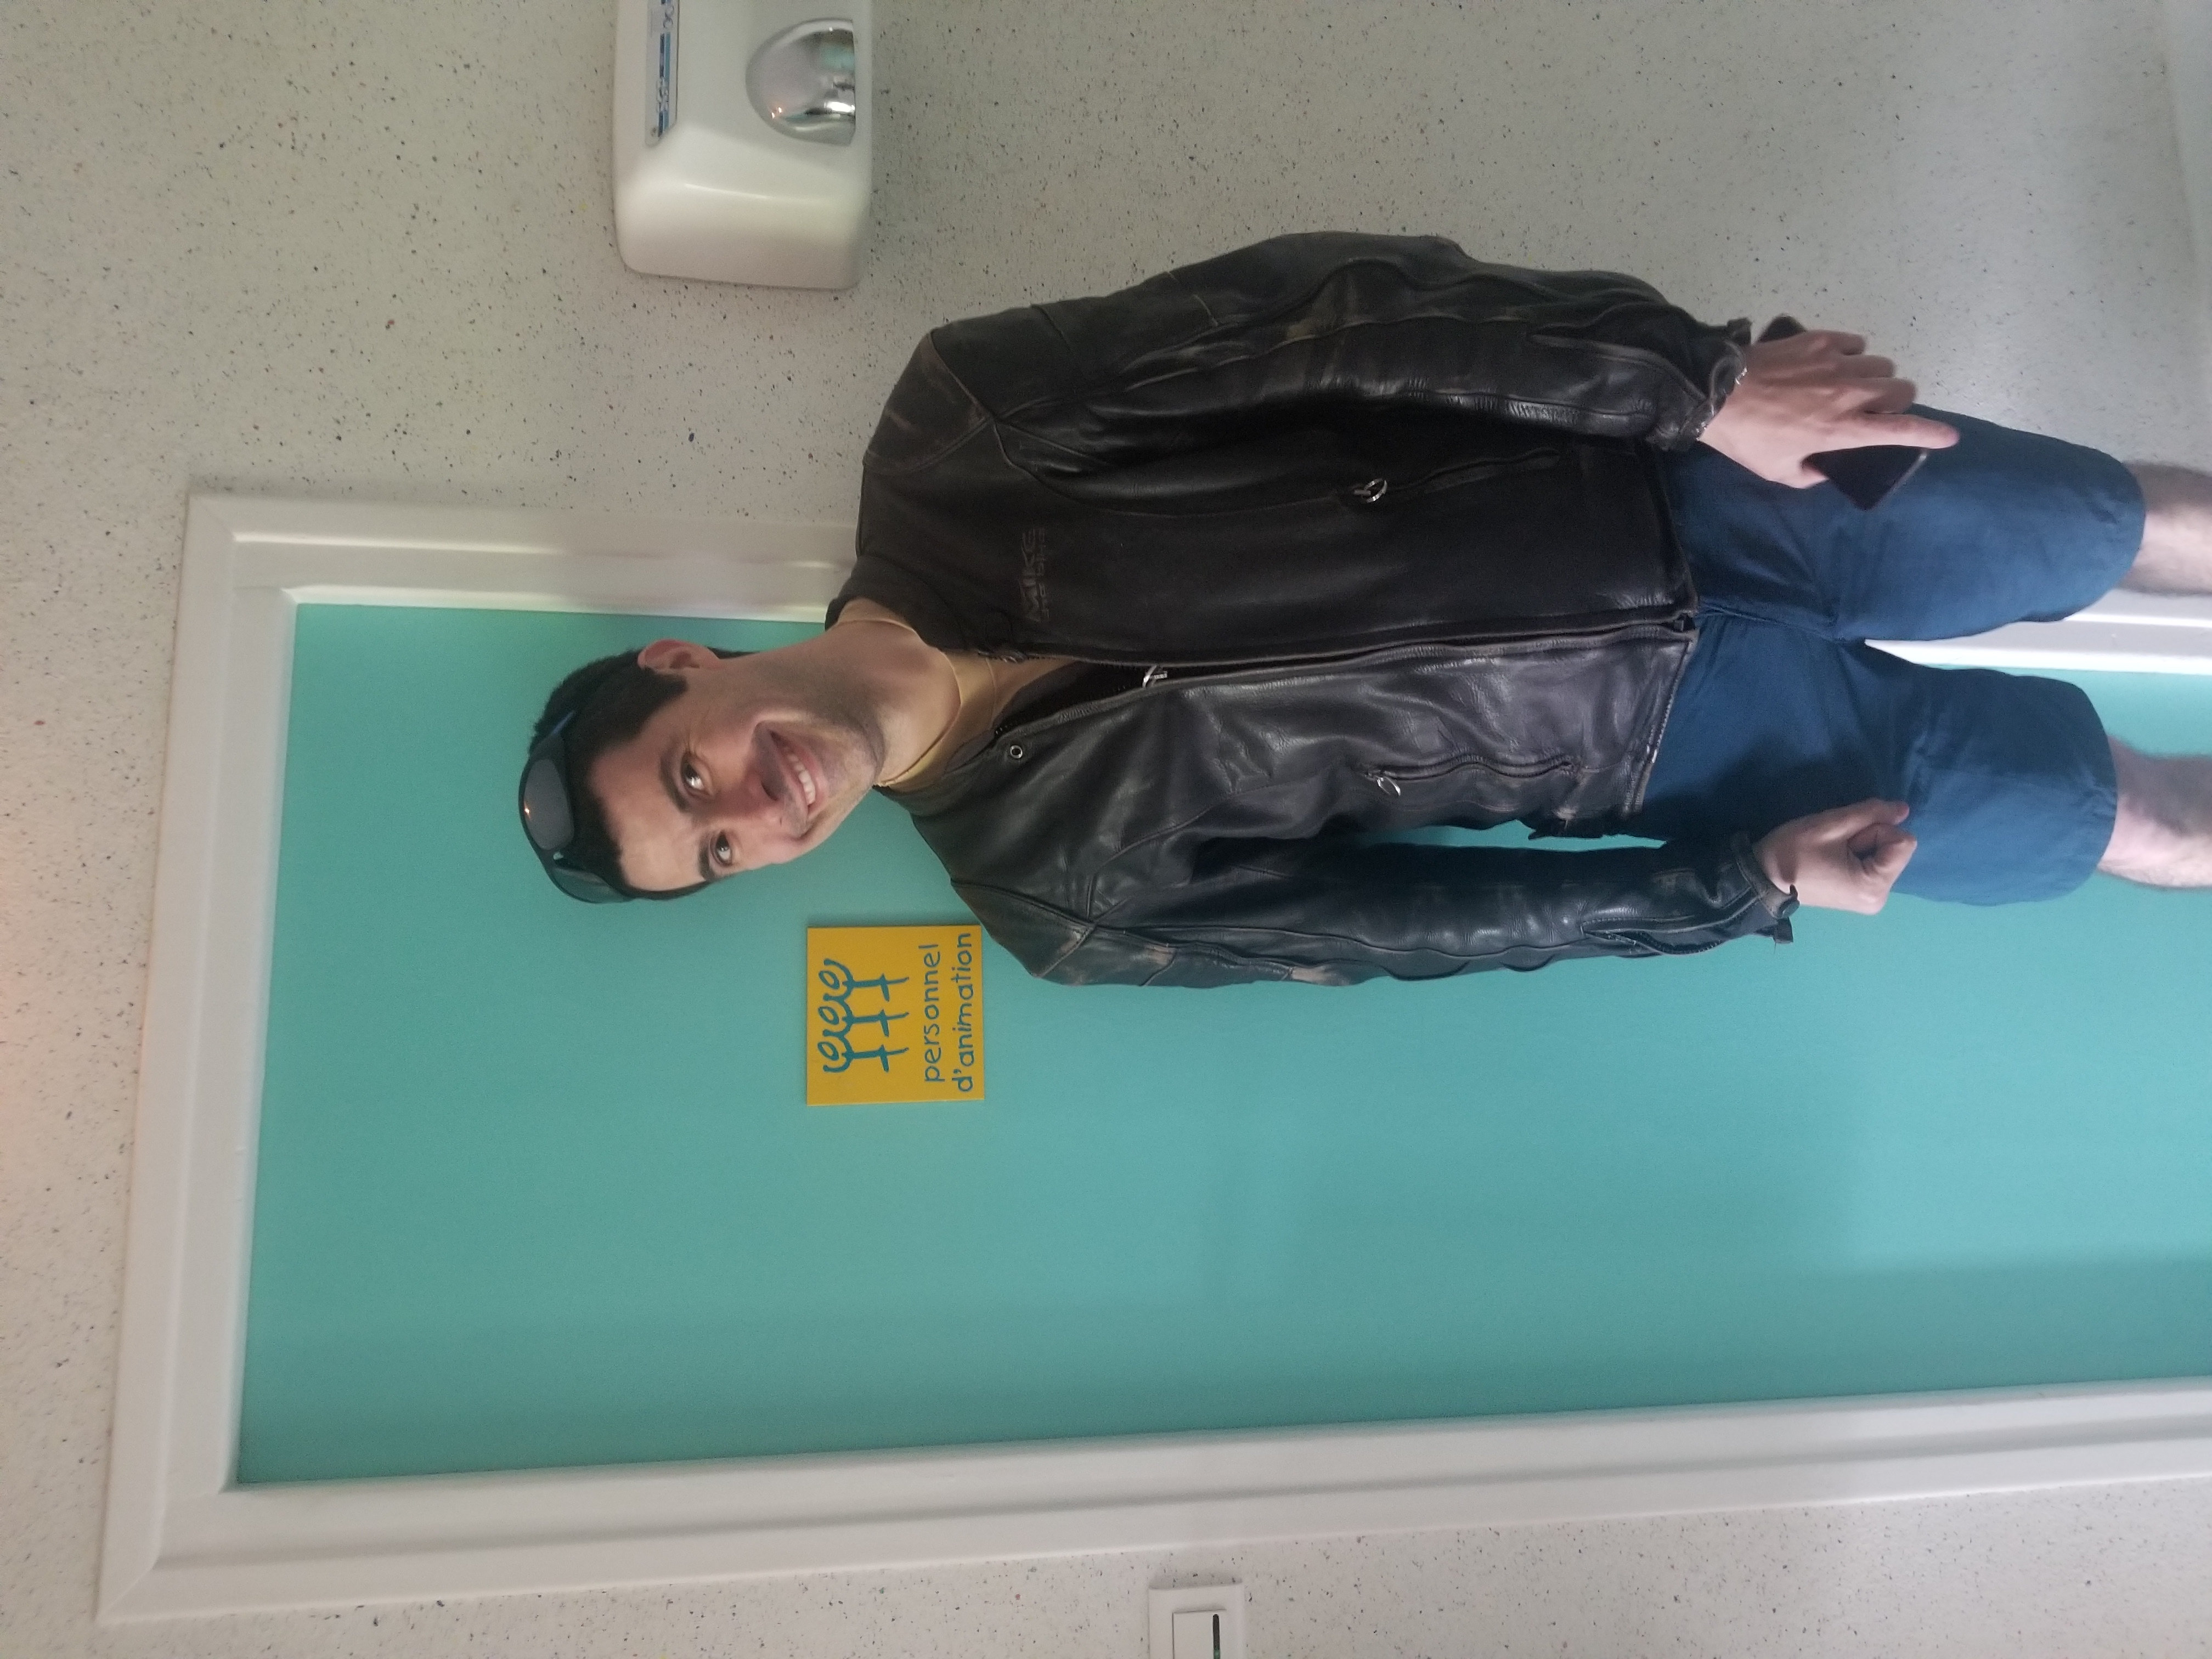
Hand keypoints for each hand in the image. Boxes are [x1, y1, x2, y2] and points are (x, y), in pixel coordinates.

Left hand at [1699, 328, 1958, 486]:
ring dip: (1875, 377)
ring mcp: (1836, 363)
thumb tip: (1826, 470)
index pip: (1903, 430)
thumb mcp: (1778, 471)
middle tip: (1877, 409)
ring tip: (1852, 385)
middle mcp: (1850, 394)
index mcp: (1843, 430)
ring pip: (1881, 365)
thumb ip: (1810, 475)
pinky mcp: (1820, 340)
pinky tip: (1834, 363)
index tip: (1949, 435)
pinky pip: (1856, 342)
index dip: (1932, 433)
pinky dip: (1853, 353)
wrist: (1714, 394)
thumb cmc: (1747, 438)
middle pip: (1902, 389)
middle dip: (1897, 401)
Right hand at [1754, 799, 1916, 913]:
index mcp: (1874, 886)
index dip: (1875, 829)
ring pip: (1886, 855)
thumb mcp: (1831, 824)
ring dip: (1863, 846)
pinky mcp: (1862, 897)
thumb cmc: (1793, 852)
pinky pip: (1876, 865)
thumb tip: (1904, 809)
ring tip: (1831, 854)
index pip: (1903, 841)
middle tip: (1834, 847)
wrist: (1762, 878)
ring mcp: (1871, 900)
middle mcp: (1879, 898)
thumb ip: (1871, 813)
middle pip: (1896, 849)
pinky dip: (1860, 856)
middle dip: (1869, 838)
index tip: (1845, 839)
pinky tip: (1835, 861)